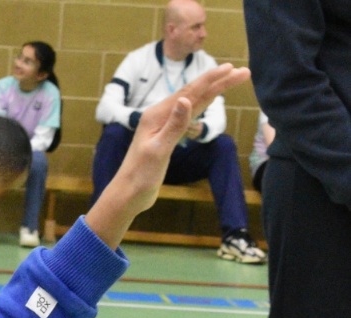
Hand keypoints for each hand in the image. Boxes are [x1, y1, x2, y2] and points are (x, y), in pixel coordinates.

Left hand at [86, 64, 249, 248]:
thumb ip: (173, 126)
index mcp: (158, 115)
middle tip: (243, 72)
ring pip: (193, 103)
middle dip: (218, 81)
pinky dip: (202, 105)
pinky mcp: (167, 136)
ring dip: (213, 91)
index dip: (212, 80)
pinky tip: (209, 99)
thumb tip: (186, 100)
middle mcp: (161, 115)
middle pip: (194, 93)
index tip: (231, 68)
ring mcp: (164, 125)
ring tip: (232, 80)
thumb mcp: (158, 151)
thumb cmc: (140, 176)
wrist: (128, 195)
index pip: (190, 92)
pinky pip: (188, 115)